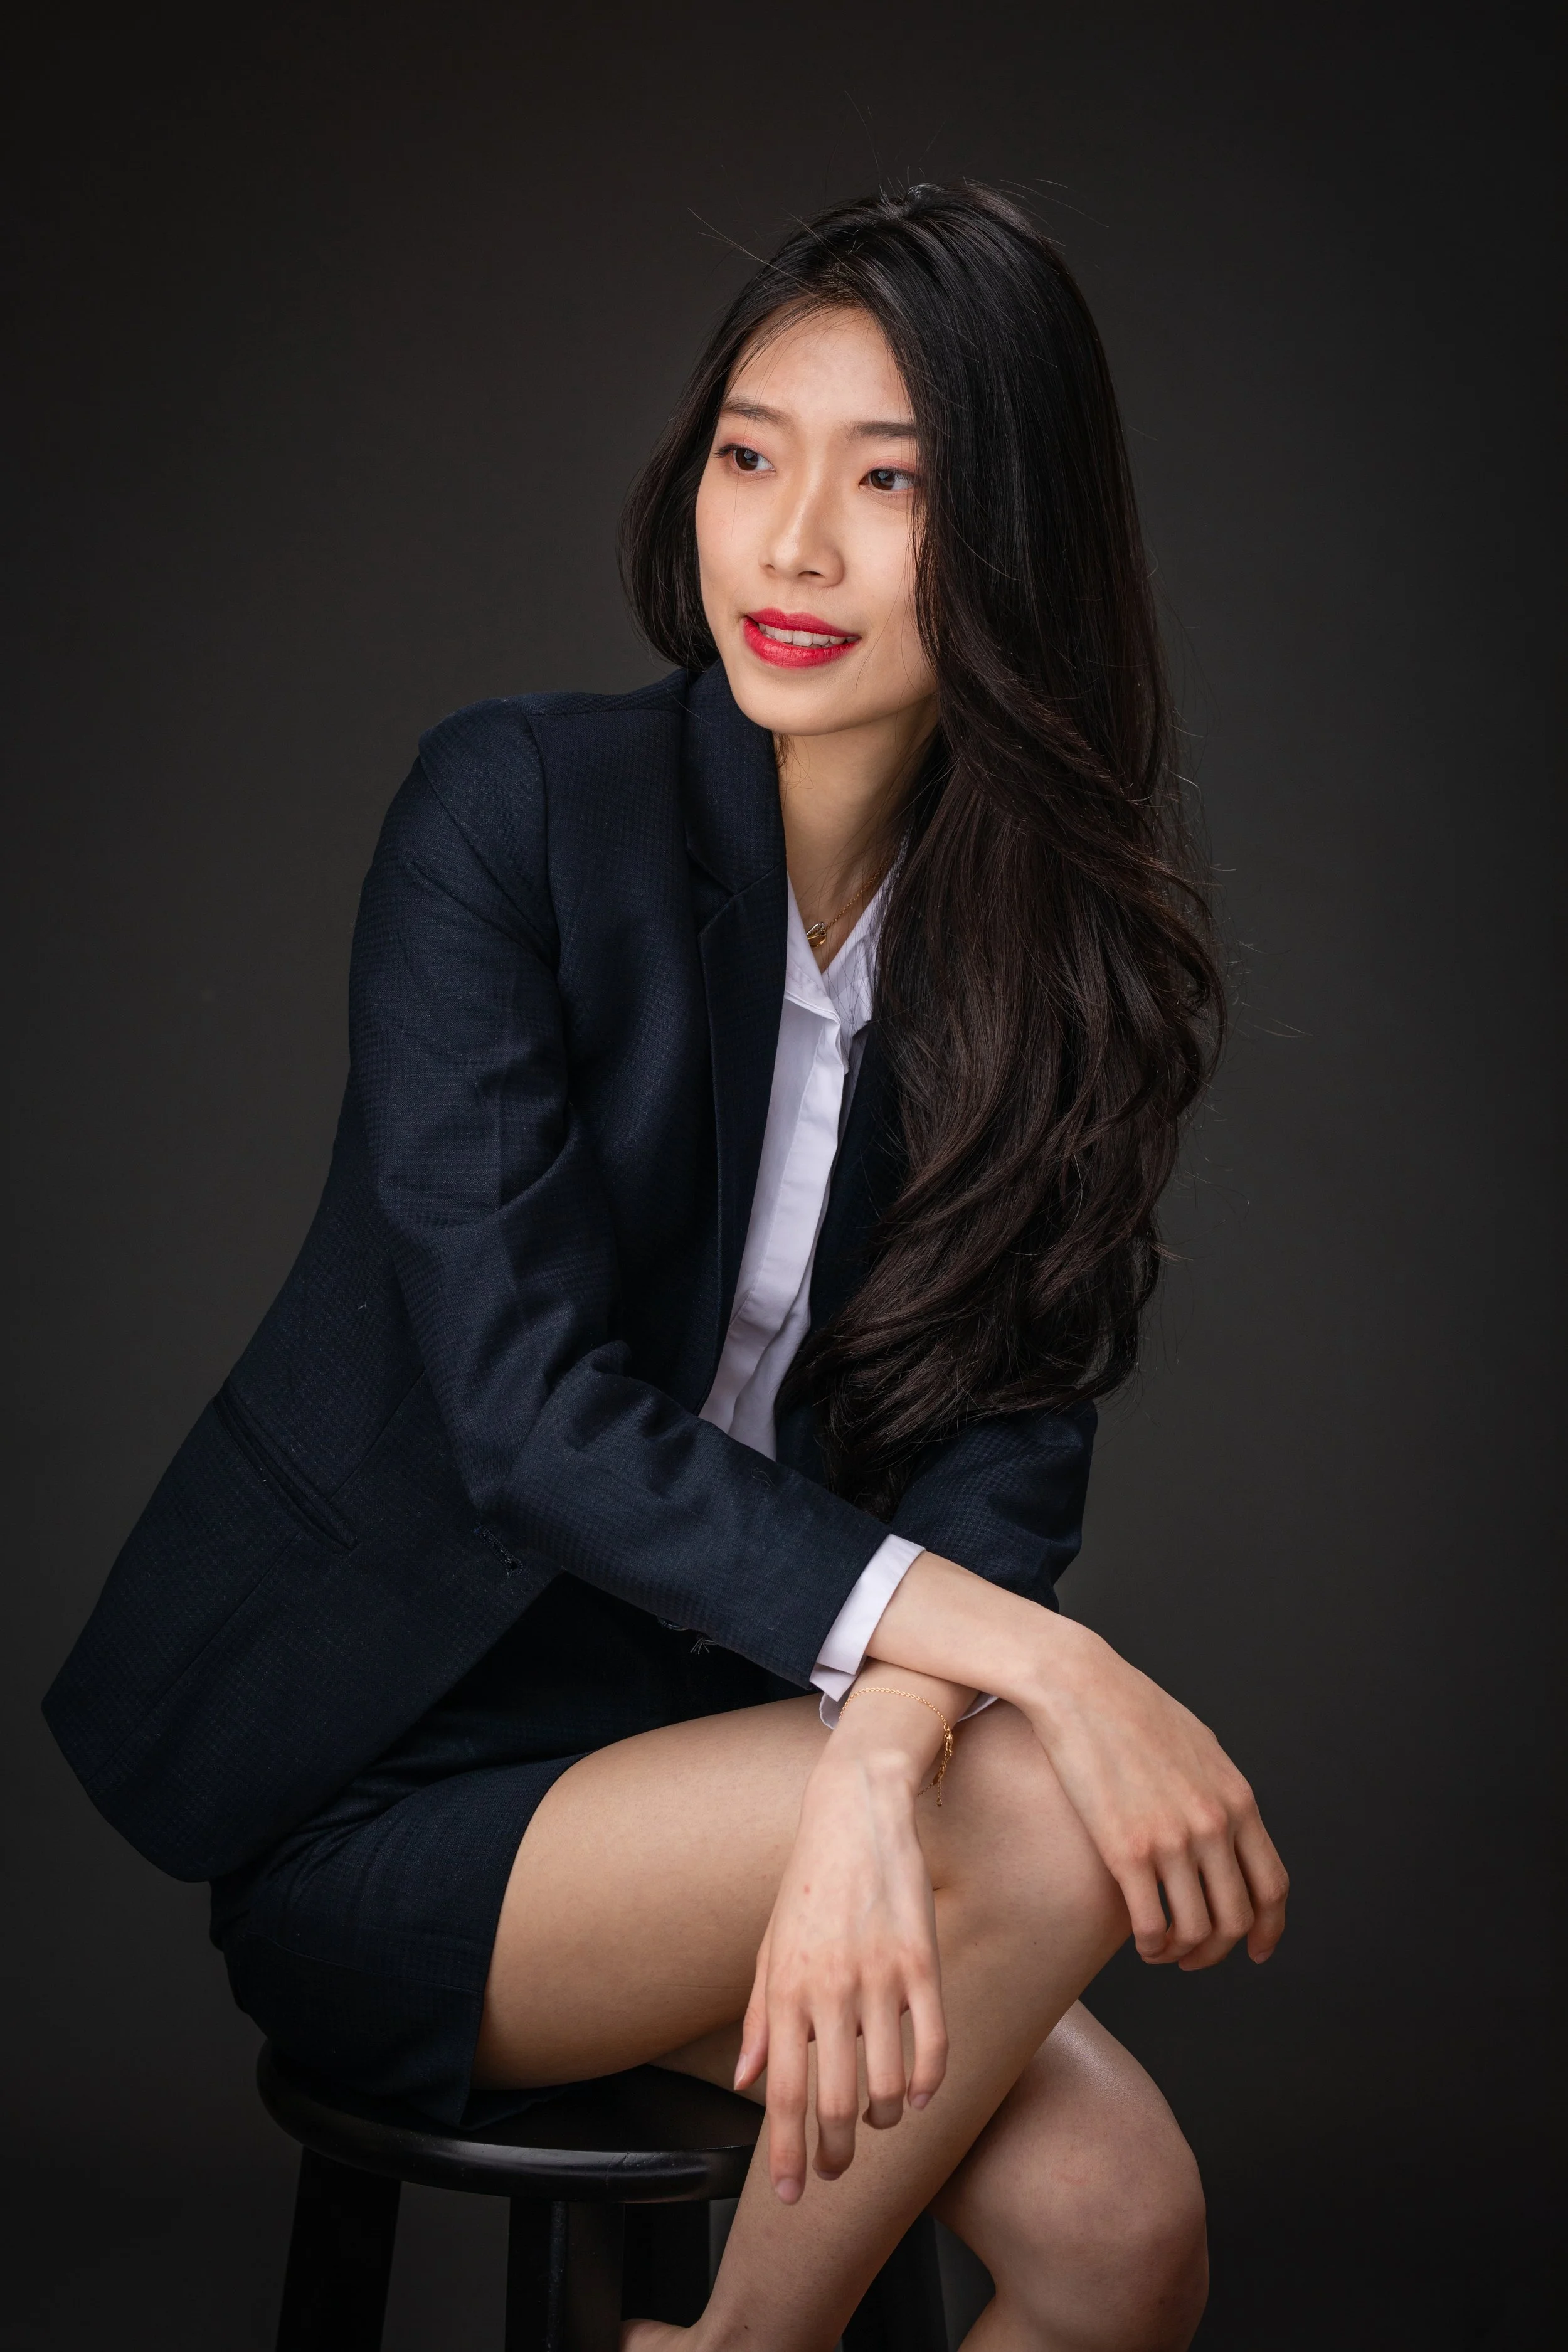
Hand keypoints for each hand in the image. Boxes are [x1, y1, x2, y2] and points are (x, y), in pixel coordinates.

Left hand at [734, 1686, 956, 2201]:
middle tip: (836, 2171)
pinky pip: (933, 2045)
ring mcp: (879, 1977)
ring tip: (878, 2122)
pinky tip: (920, 2095)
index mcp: (785, 1990)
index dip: (785, 2152)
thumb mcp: (769, 1947)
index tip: (791, 2193)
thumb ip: (757, 2017)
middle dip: (834, 2153)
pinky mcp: (922, 1962)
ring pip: (889, 2084)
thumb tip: (746, 2081)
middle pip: (834, 2102)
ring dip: (884, 2120)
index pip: (783, 2092)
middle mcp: (829, 1990)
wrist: (854, 1813)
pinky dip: (929, 2083)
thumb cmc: (808, 1885)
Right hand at [866, 1552, 1288, 1971]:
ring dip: (1182, 1953)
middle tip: (1195, 1958)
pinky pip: (1152, 1924)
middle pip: (1237, 1918)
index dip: (1269, 1930)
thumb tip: (1228, 1824)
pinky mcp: (1126, 1849)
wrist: (1077, 1684)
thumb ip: (1219, 1790)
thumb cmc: (1128, 1707)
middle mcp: (1213, 1824)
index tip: (1256, 1951)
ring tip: (1163, 1951)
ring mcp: (1172, 1839)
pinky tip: (1140, 1942)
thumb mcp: (1197, 1745)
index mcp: (1236, 1799)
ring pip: (1196, 1930)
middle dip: (1218, 1951)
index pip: (1272, 1886)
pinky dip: (1151, 1946)